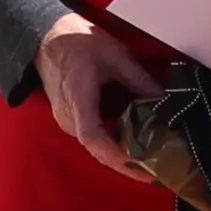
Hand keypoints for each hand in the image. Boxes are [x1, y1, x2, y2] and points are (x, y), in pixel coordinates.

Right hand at [34, 15, 161, 180]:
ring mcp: (67, 120)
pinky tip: (132, 146)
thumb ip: (138, 79)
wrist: (47, 37)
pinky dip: (112, 145)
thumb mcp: (114, 54)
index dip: (116, 154)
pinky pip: (93, 137)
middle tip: (155, 173)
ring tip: (149, 163)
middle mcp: (69, 116)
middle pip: (97, 149)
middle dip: (126, 164)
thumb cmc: (76, 41)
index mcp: (78, 98)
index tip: (139, 165)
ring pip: (95, 147)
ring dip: (120, 157)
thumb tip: (162, 99)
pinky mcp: (70, 118)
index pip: (93, 136)